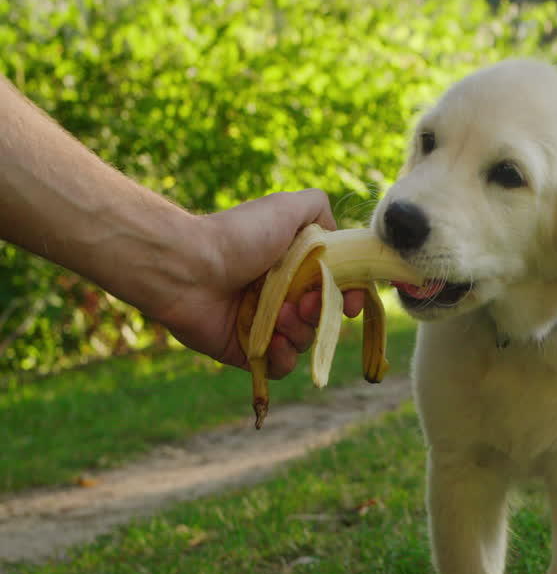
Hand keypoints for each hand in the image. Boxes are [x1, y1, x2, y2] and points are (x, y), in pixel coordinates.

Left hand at [154, 189, 364, 377]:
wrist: (188, 267)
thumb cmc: (238, 236)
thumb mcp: (286, 207)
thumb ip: (318, 207)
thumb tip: (337, 231)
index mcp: (293, 266)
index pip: (335, 287)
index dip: (350, 296)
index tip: (351, 303)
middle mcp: (281, 295)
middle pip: (323, 316)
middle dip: (321, 313)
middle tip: (303, 303)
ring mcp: (263, 324)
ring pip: (304, 341)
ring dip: (300, 332)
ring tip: (279, 316)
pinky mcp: (246, 350)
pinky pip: (279, 366)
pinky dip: (283, 357)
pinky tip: (272, 341)